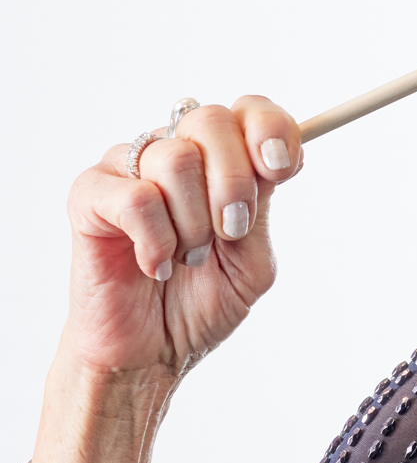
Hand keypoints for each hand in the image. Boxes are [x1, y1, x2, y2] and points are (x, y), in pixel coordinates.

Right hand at [62, 98, 300, 385]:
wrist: (150, 351)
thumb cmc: (200, 304)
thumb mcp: (253, 259)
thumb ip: (263, 206)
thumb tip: (278, 156)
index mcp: (221, 161)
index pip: (250, 110)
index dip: (270, 128)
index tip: (280, 168)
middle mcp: (175, 153)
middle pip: (212, 122)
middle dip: (234, 183)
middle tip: (231, 232)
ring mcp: (129, 170)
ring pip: (175, 159)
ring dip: (193, 223)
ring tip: (186, 257)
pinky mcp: (89, 196)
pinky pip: (136, 198)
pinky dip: (156, 241)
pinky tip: (153, 265)